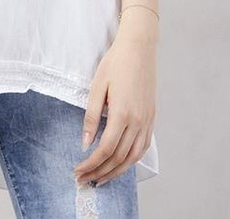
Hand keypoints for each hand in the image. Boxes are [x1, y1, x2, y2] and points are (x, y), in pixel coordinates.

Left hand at [72, 28, 156, 186]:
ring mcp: (147, 121)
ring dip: (115, 172)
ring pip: (132, 158)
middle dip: (100, 173)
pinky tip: (120, 163)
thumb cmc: (115, 63)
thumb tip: (85, 143)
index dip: (91, 164)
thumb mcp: (97, 87)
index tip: (78, 171)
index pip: (105, 150)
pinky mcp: (151, 118)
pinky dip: (130, 160)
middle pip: (118, 158)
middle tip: (84, 181)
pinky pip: (142, 148)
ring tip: (100, 178)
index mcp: (122, 114)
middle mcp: (138, 122)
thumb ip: (91, 117)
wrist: (139, 48)